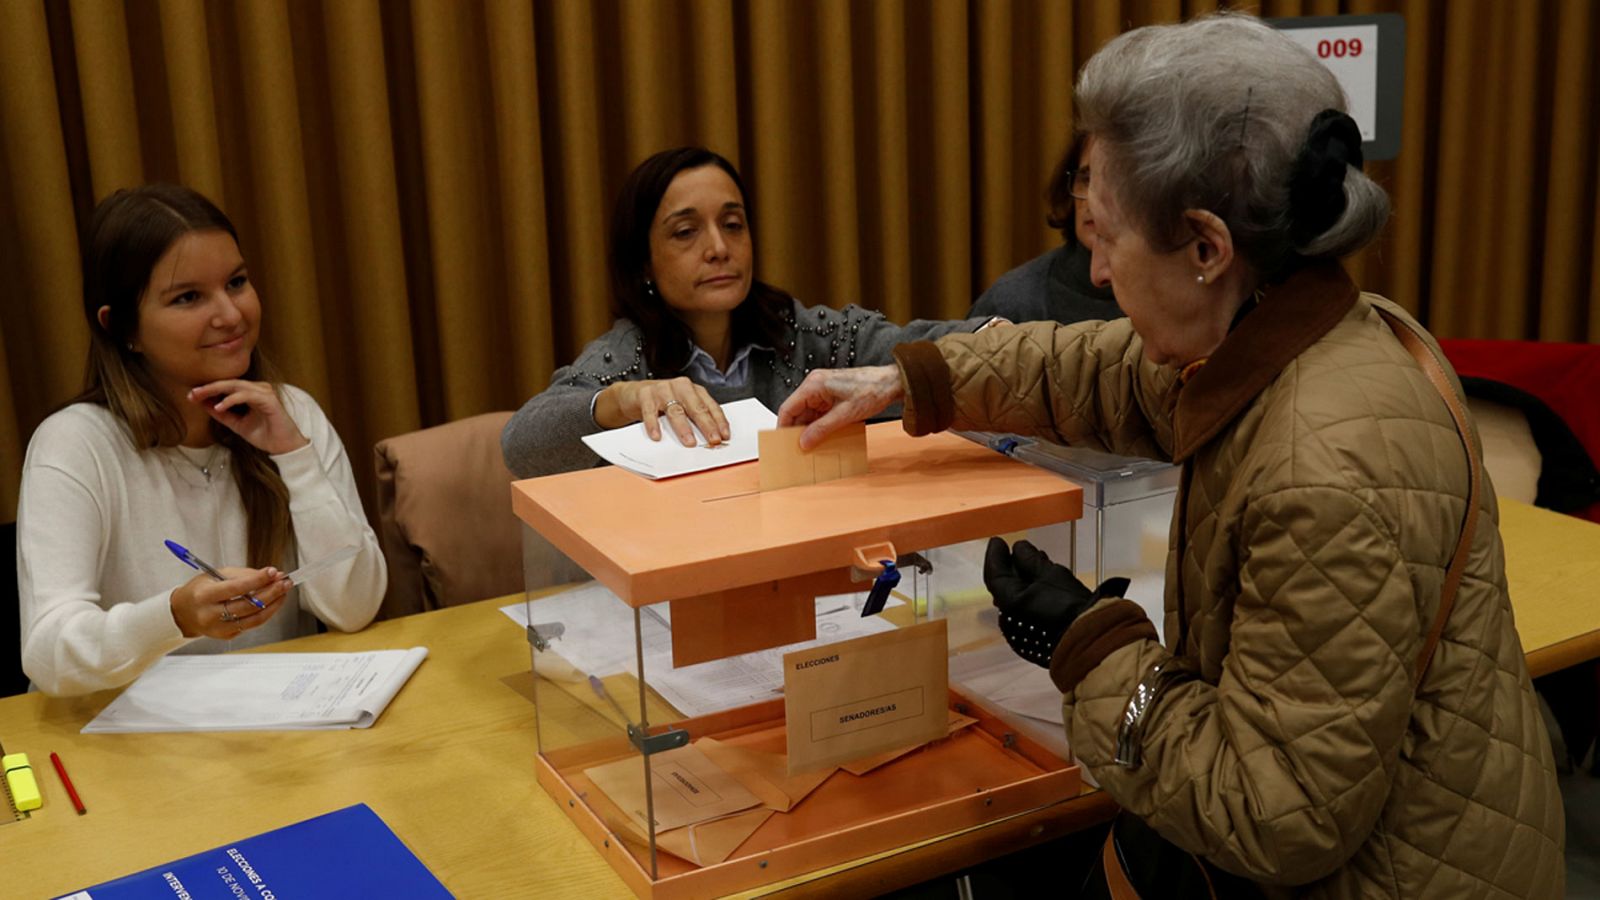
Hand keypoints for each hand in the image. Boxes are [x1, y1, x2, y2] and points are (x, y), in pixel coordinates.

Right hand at [169, 567, 292, 639]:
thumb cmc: (200, 591)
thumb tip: (270, 575)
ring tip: (283, 591)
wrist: (183, 613)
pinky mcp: (227, 636)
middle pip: (248, 605)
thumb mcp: (215, 575)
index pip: (236, 588)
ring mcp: (219, 628)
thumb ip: (243, 575)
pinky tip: (272, 602)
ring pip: (254, 618)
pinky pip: (251, 624)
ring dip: (274, 604)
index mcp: (204, 596)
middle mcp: (210, 614)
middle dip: (271, 592)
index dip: (257, 580)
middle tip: (285, 582)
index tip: (273, 572)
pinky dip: (265, 612)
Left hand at [189, 380, 308, 454]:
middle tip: (192, 393)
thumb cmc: (265, 435)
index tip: (191, 396)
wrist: (284, 447)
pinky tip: (219, 406)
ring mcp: (265, 393)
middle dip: (208, 388)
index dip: (209, 390)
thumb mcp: (237, 424)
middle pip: (229, 383)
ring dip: (216, 390)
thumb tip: (203, 405)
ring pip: (236, 386)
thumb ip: (222, 414)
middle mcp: (259, 389)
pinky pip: (247, 395)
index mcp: (252, 393)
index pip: (227, 387)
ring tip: (200, 397)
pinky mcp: (269, 400)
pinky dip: (231, 400)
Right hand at [595, 378, 730, 446]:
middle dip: (707, 425)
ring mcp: (662, 389)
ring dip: (684, 428)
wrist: (634, 394)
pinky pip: (650, 412)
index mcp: (693, 390)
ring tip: (690, 442)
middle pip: (696, 407)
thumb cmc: (663, 402)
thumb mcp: (682, 406)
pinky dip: (654, 425)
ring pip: (676, 410)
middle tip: (713, 440)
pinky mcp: (645, 395)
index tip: (724, 436)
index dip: (719, 421)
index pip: (710, 406)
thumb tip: (709, 440)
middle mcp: (680, 387)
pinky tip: (657, 436)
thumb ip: (694, 418)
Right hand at [776, 365, 903, 449]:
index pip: (788, 408)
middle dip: (798, 430)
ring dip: (810, 429)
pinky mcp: (831, 396)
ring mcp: (823, 390)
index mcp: (814, 385)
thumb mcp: (845, 415)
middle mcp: (815, 385)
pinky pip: (819, 413)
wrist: (892, 383)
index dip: (784, 427)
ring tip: (812, 446)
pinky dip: (820, 425)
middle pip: (797, 411)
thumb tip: (804, 442)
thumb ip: (822, 429)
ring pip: (808, 414)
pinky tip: (823, 437)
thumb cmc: (872, 390)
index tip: (783, 443)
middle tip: (799, 449)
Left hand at [983, 537, 1129, 666]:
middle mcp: (1008, 621)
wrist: (1093, 640)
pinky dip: (1030, 598)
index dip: (995, 555)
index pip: (994, 574)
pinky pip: (1024, 613)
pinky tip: (1042, 588)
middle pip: (1004, 587)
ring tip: (1036, 566)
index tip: (997, 542)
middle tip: (1016, 552)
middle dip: (1011, 568)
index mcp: (1009, 603)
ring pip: (1016, 601)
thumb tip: (1019, 548)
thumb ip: (1030, 559)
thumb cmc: (1073, 608)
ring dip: (1023, 582)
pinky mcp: (1032, 642)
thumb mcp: (1051, 574)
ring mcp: (1019, 634)